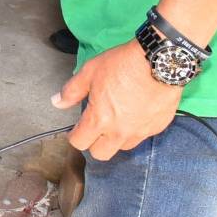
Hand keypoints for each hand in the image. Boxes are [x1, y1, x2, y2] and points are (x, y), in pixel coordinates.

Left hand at [54, 40, 182, 161]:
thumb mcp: (90, 72)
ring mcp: (141, 132)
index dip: (75, 136)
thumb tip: (57, 102)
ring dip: (116, 138)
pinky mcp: (157, 127)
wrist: (159, 61)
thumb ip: (72, 91)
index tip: (77, 129)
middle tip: (95, 127)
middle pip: (101, 154)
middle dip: (94, 143)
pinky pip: (142, 136)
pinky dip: (135, 129)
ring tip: (116, 118)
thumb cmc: (123, 64)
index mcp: (100, 119)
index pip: (80, 143)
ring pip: (123, 147)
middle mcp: (120, 132)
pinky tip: (135, 112)